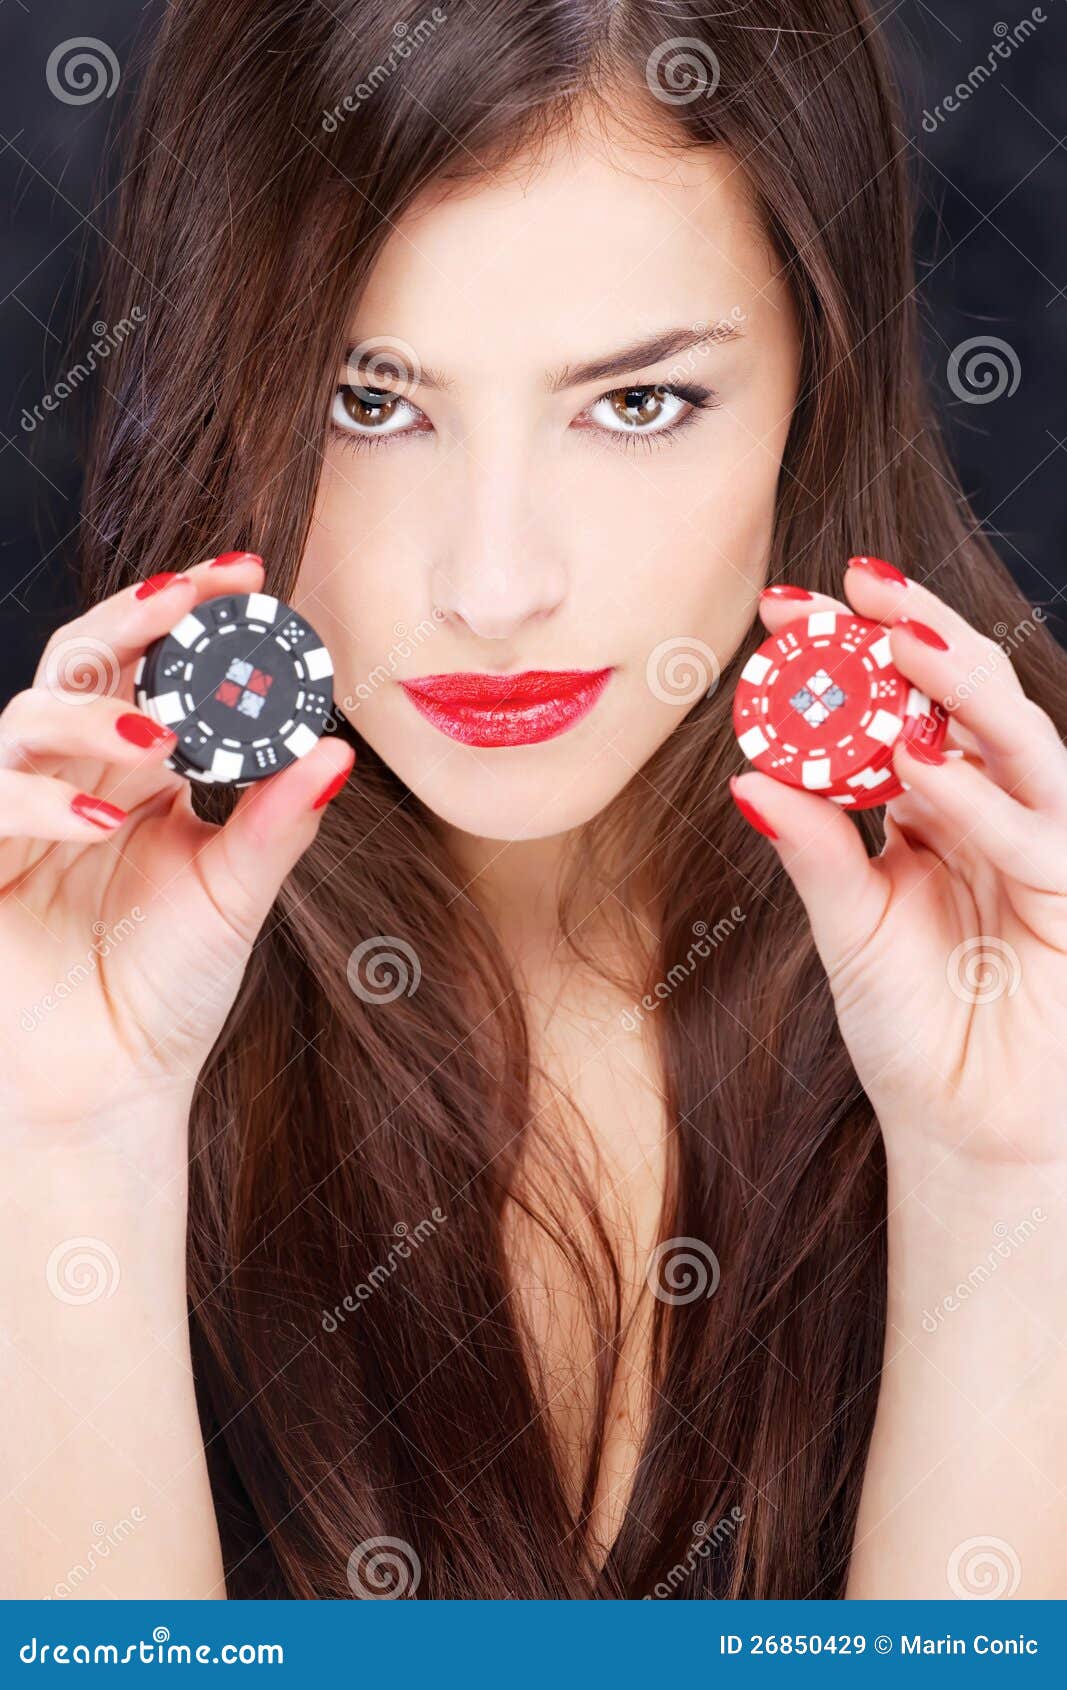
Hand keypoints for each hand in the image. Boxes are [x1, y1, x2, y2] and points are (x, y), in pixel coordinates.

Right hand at [0, 554, 354, 1134]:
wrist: (110, 1085)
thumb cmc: (166, 988)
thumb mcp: (236, 896)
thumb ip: (277, 823)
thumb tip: (337, 750)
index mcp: (142, 773)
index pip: (158, 666)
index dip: (195, 618)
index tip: (254, 578)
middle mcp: (80, 777)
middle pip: (84, 659)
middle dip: (136, 615)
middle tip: (197, 590)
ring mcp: (21, 816)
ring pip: (26, 716)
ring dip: (93, 712)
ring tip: (161, 738)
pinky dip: (39, 799)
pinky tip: (103, 817)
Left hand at [731, 559, 1066, 1170]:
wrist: (966, 1126)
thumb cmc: (909, 1024)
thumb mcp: (847, 927)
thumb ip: (815, 852)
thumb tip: (747, 778)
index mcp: (937, 803)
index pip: (899, 705)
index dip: (849, 652)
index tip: (782, 606)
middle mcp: (993, 808)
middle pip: (967, 696)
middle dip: (912, 632)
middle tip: (851, 584)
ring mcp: (1041, 843)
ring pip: (1019, 739)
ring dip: (959, 683)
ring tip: (892, 638)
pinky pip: (1035, 834)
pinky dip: (979, 800)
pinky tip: (924, 769)